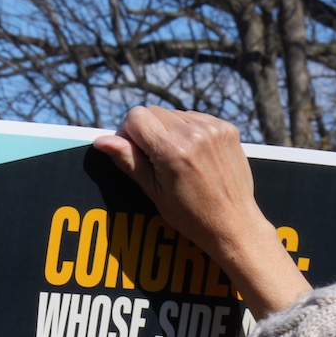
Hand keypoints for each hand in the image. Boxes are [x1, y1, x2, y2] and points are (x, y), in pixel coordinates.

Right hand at [92, 106, 309, 317]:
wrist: (234, 224)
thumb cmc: (191, 214)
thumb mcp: (152, 190)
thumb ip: (127, 160)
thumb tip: (101, 140)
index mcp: (172, 150)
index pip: (136, 117)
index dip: (130, 134)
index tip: (139, 155)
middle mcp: (194, 134)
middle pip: (153, 112)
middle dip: (148, 131)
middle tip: (158, 160)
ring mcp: (214, 130)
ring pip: (173, 113)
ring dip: (169, 130)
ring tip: (179, 159)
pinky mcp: (227, 129)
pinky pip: (194, 117)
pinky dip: (188, 130)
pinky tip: (194, 154)